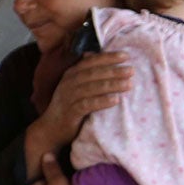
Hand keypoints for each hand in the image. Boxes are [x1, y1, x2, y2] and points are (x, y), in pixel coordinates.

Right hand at [26, 52, 131, 168]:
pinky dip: (101, 101)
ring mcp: (68, 97)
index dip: (107, 57)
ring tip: (129, 84)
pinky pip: (87, 105)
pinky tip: (115, 100)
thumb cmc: (70, 106)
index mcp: (72, 74)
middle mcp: (69, 83)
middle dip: (113, 70)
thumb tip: (98, 56)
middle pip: (93, 73)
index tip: (126, 56)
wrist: (51, 128)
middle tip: (132, 70)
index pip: (91, 62)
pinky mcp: (71, 112)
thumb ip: (88, 74)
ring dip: (111, 85)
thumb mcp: (78, 87)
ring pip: (91, 88)